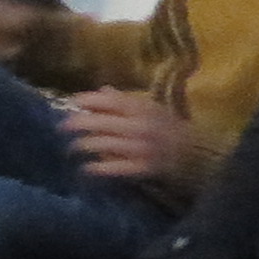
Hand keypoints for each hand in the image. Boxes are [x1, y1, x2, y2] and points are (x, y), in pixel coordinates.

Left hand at [60, 89, 198, 188]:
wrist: (195, 153)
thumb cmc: (168, 127)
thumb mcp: (150, 108)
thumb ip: (125, 101)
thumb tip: (100, 91)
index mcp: (143, 108)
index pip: (110, 100)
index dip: (88, 100)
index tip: (72, 102)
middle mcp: (139, 126)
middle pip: (100, 123)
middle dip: (77, 124)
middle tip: (62, 127)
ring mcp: (139, 148)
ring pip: (102, 145)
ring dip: (83, 146)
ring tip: (73, 147)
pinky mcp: (141, 168)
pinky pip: (113, 168)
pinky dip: (97, 168)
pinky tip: (86, 168)